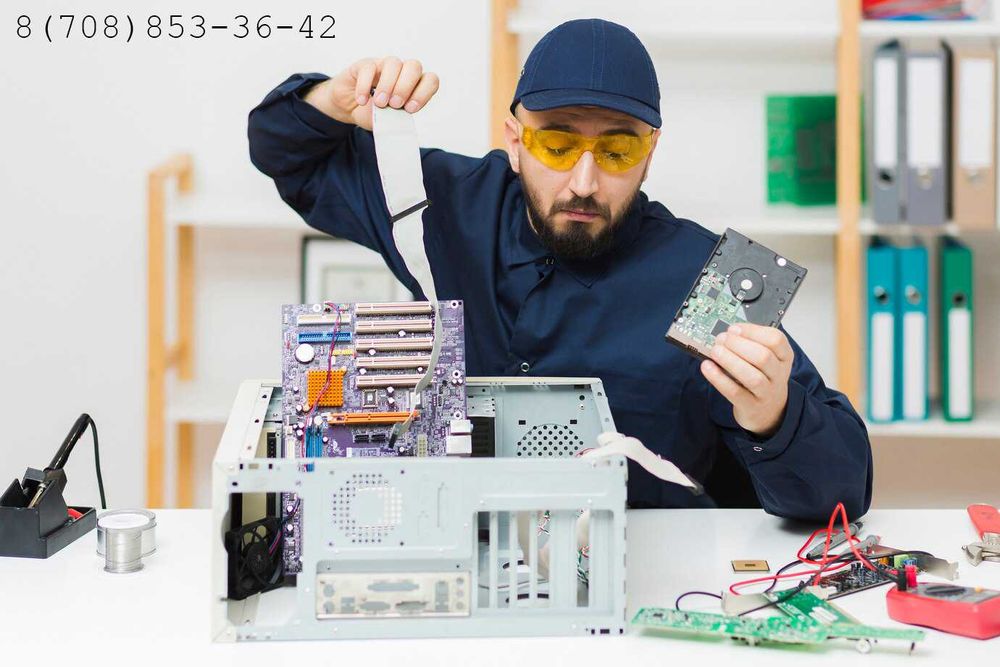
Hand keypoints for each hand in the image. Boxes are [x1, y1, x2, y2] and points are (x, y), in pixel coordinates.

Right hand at [304, 57, 439, 130]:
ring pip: (394, 63)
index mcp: (413, 85)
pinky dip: (365, 86)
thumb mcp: (388, 122)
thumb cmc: (374, 113)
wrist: (349, 108)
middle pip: (414, 66)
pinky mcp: (364, 65)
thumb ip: (396, 122)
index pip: (430, 80)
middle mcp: (401, 72)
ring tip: (380, 104)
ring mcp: (383, 65)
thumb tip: (401, 127)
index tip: (410, 109)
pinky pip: (368, 67)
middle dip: (405, 87)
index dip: (424, 93)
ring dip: (388, 85)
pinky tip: (362, 100)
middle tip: (394, 105)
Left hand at [700, 323, 793, 436]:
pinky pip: (735, 392)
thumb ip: (750, 344)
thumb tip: (726, 334)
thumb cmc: (763, 377)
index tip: (734, 329)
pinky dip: (719, 379)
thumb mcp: (766, 359)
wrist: (770, 411)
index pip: (775, 339)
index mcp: (784, 357)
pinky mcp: (751, 406)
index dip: (753, 331)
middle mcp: (779, 375)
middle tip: (721, 339)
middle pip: (763, 357)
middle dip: (738, 345)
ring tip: (715, 351)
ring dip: (730, 361)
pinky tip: (707, 367)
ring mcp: (766, 392)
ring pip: (752, 377)